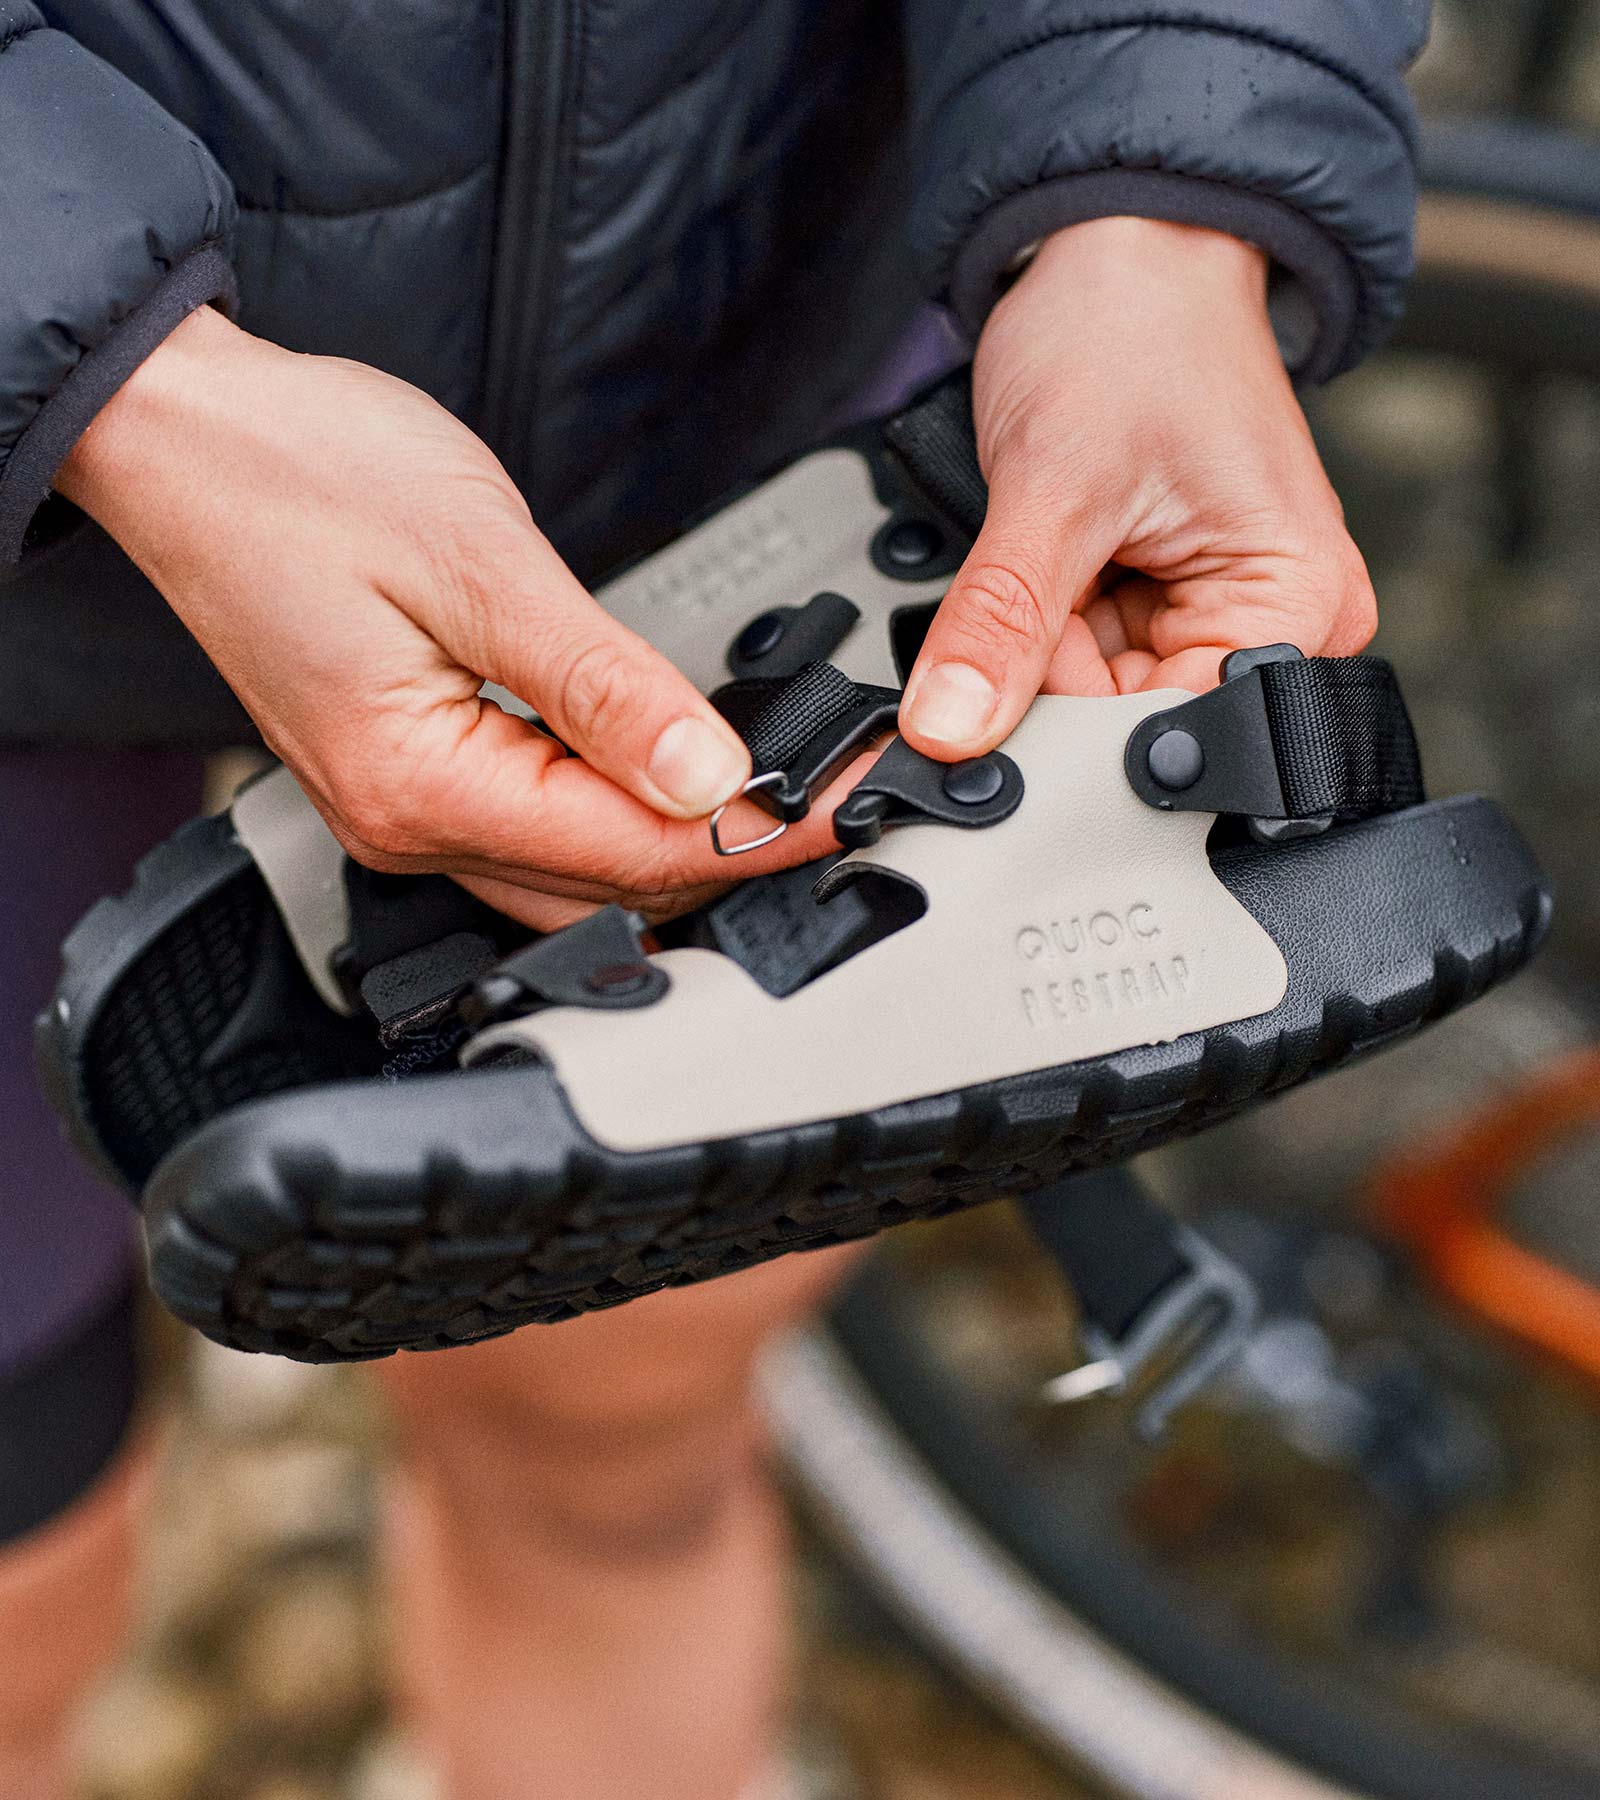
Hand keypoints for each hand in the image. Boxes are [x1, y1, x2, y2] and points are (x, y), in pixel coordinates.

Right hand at [58, 308, 846, 928]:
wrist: (187, 439)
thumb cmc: (298, 473)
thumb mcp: (478, 562)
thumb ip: (602, 686)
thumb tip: (708, 777)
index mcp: (419, 785)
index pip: (633, 850)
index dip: (758, 835)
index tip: (849, 802)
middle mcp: (405, 826)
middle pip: (612, 884)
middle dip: (737, 851)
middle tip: (841, 796)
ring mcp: (402, 812)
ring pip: (578, 875)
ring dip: (684, 846)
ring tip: (786, 795)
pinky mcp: (410, 779)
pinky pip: (535, 836)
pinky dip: (620, 819)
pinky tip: (676, 786)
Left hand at [899, 217, 1377, 756]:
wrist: (1119, 247)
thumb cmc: (1130, 325)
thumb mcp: (1051, 486)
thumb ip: (1001, 622)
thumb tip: (951, 729)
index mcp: (1296, 601)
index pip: (1168, 735)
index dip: (1066, 733)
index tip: (981, 720)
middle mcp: (1276, 618)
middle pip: (1128, 721)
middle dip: (1045, 682)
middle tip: (1013, 591)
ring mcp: (1218, 609)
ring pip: (1092, 694)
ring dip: (1037, 644)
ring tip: (1037, 551)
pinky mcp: (1166, 597)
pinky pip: (1083, 656)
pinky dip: (1040, 624)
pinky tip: (1042, 561)